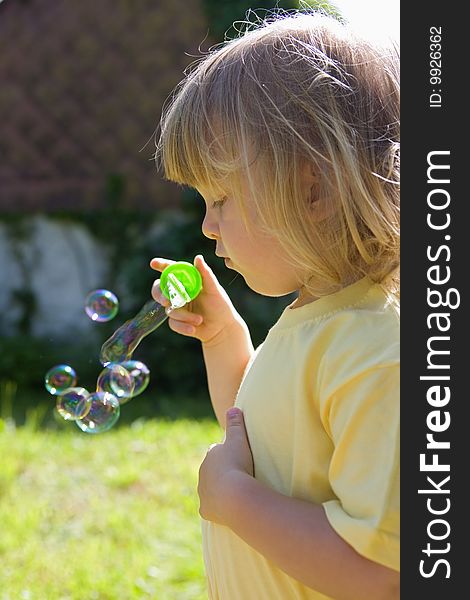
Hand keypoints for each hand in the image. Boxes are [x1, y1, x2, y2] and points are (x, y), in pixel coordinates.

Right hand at [150, 255, 244, 344]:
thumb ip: (205, 274)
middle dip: (160, 295)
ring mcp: (177, 307)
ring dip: (184, 316)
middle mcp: (179, 292)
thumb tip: (198, 257)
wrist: (222, 329)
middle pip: (159, 289)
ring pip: (169, 310)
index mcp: (187, 281)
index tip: (154, 263)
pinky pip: (173, 323)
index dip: (161, 266)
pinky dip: (183, 327)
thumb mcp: (214, 290)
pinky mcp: (177, 321)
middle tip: (167, 301)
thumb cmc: (220, 305)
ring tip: (199, 320)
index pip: (171, 270)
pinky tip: (194, 329)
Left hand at [198, 407, 253, 524]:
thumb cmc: (237, 464)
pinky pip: (211, 509)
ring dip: (219, 490)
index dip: (226, 454)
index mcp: (210, 455)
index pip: (216, 451)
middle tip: (237, 476)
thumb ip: (235, 423)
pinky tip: (227, 509)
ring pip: (209, 490)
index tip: (236, 457)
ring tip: (234, 493)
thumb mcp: (239, 439)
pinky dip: (217, 508)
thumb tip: (233, 408)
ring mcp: (203, 493)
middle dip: (220, 472)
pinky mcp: (205, 511)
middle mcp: (203, 474)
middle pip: (211, 471)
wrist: (234, 495)